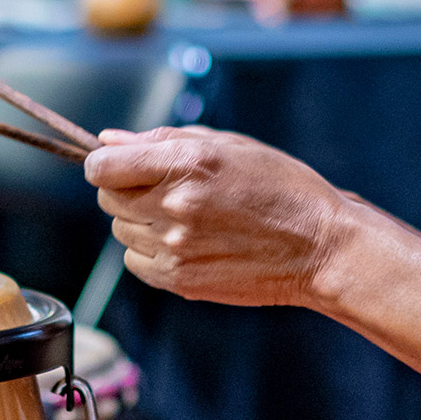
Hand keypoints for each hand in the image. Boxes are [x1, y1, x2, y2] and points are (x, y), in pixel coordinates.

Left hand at [83, 125, 350, 308]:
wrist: (319, 247)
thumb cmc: (281, 188)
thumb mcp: (230, 145)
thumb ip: (163, 140)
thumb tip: (109, 141)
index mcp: (187, 164)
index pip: (101, 167)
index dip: (106, 163)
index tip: (120, 164)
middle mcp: (175, 205)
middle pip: (107, 198)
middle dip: (126, 188)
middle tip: (166, 188)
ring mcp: (175, 247)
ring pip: (121, 231)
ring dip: (141, 220)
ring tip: (186, 216)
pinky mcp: (178, 280)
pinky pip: (136, 262)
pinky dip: (151, 251)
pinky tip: (188, 241)